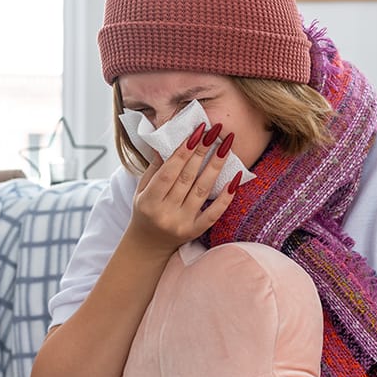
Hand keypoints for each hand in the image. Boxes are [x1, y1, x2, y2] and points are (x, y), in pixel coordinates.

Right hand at [127, 123, 239, 253]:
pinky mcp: (196, 232)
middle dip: (202, 152)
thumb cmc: (145, 210)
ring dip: (215, 166)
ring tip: (226, 146)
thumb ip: (155, 168)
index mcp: (149, 201)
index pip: (168, 172)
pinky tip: (235, 178)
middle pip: (187, 178)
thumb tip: (166, 142)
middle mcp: (166, 213)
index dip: (183, 152)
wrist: (148, 245)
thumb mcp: (142, 189)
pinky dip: (225, 196)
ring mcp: (182, 224)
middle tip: (214, 131)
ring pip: (202, 191)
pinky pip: (214, 213)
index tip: (196, 132)